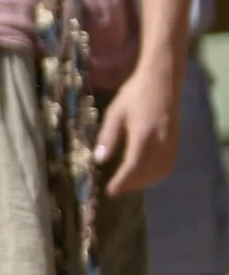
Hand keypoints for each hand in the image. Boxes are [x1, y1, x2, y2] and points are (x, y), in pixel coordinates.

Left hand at [98, 60, 181, 194]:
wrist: (162, 82)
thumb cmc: (134, 95)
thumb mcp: (114, 113)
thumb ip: (108, 137)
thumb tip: (99, 160)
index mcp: (143, 134)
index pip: (133, 165)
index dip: (122, 181)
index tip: (110, 191)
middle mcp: (160, 141)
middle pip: (147, 172)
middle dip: (131, 184)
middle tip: (115, 189)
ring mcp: (171, 142)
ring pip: (160, 171)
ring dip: (144, 181)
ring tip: (127, 184)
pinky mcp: (176, 141)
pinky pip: (168, 165)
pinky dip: (156, 174)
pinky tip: (143, 174)